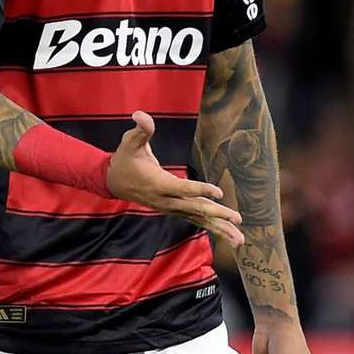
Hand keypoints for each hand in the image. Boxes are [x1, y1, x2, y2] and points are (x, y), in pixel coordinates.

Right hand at [107, 111, 244, 247]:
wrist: (114, 181)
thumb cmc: (125, 159)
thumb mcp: (130, 142)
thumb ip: (141, 130)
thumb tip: (140, 114)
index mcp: (158, 184)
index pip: (182, 189)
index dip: (200, 189)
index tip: (218, 192)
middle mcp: (165, 200)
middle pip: (194, 209)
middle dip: (217, 215)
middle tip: (237, 219)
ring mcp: (169, 208)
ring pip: (197, 219)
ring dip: (219, 228)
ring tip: (239, 240)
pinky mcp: (173, 210)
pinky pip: (194, 220)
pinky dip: (211, 227)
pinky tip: (227, 234)